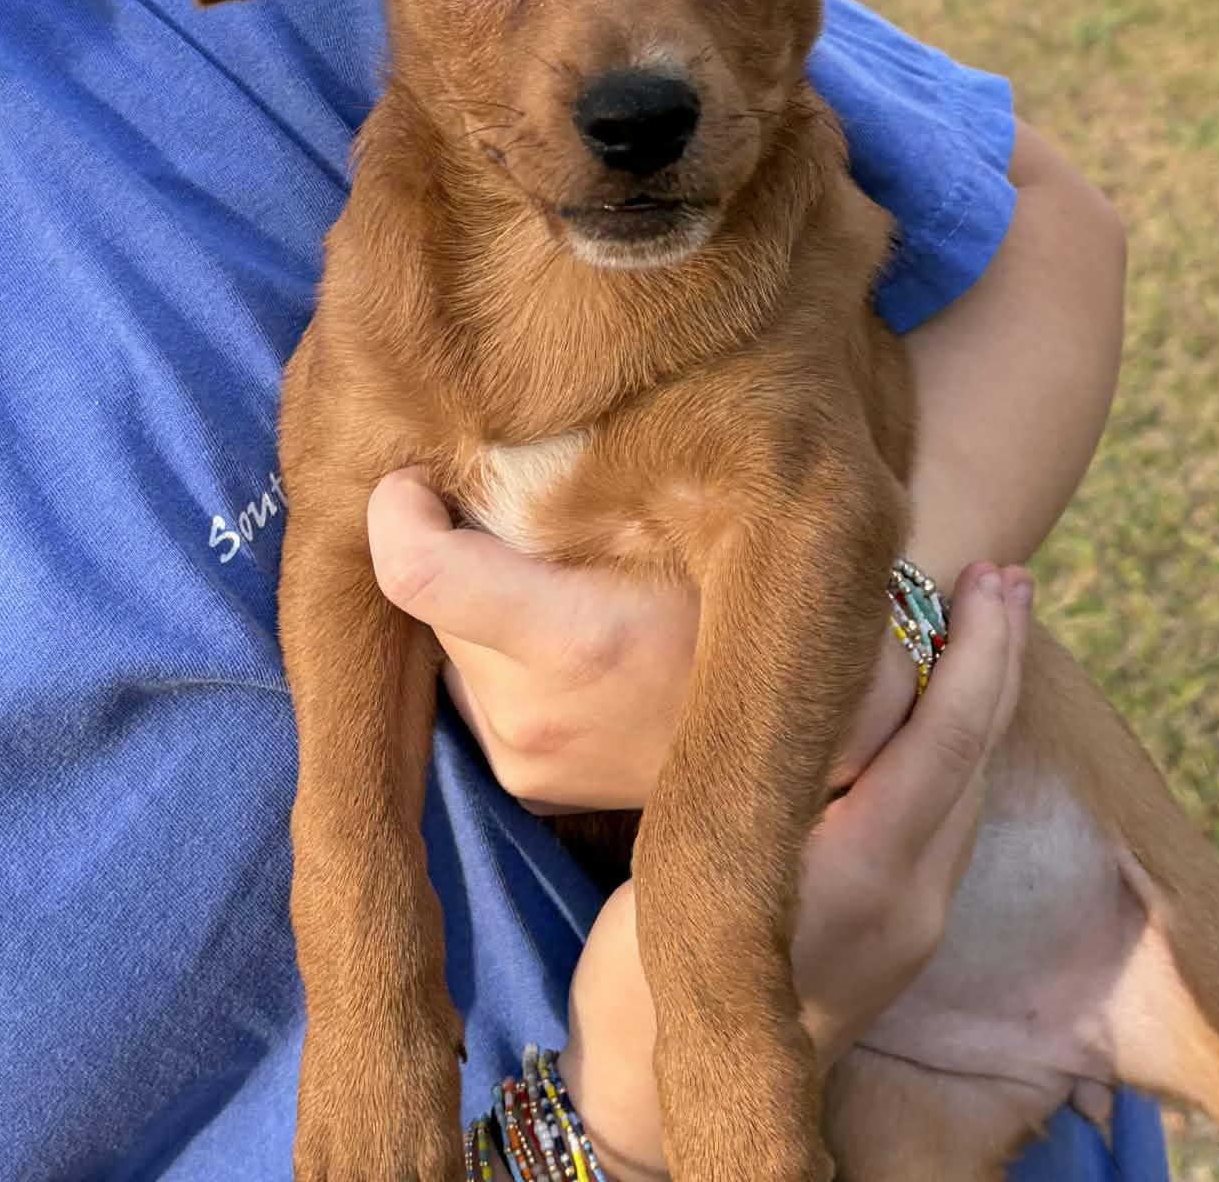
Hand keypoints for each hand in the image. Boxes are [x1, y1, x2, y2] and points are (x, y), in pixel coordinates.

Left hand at [367, 471, 919, 811]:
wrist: (820, 736)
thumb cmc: (768, 593)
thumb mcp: (698, 515)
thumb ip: (586, 481)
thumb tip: (487, 436)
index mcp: (579, 641)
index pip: (415, 572)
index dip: (398, 512)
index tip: (414, 480)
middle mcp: (534, 716)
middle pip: (431, 594)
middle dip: (463, 544)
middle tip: (539, 514)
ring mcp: (526, 760)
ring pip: (447, 639)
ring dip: (479, 599)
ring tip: (572, 577)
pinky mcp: (527, 781)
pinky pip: (475, 684)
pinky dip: (500, 648)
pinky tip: (571, 632)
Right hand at [557, 562, 1031, 1180]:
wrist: (656, 1103)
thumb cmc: (647, 966)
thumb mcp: (702, 853)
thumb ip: (776, 773)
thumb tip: (838, 673)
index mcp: (864, 875)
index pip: (948, 738)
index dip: (978, 650)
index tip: (992, 575)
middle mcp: (909, 902)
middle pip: (974, 755)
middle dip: (994, 658)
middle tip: (1005, 574)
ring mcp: (913, 926)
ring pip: (965, 786)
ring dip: (978, 697)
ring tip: (981, 616)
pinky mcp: (901, 938)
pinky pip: (942, 818)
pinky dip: (951, 746)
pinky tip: (934, 706)